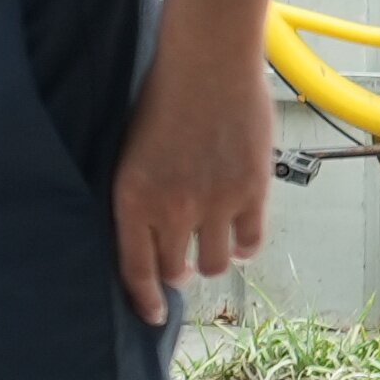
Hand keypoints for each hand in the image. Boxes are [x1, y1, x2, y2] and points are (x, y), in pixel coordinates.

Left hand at [115, 35, 281, 324]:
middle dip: (175, 271)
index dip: (143, 299)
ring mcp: (215, 202)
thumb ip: (138, 193)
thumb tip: (145, 229)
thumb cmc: (161, 96)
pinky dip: (243, 245)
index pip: (136, 269)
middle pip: (175, 270)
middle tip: (178, 263)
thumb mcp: (129, 150)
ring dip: (209, 258)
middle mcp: (172, 208)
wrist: (206, 63)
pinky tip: (237, 236)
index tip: (151, 316)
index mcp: (132, 198)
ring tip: (207, 243)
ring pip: (214, 263)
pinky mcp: (251, 191)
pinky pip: (250, 241)